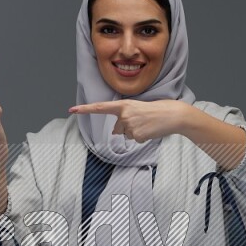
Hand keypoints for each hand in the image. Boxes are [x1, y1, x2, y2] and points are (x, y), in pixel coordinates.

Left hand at [69, 99, 190, 142]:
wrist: (173, 115)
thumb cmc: (157, 110)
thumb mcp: (138, 108)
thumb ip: (125, 117)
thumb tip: (116, 132)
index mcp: (124, 105)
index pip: (100, 108)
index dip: (85, 109)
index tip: (72, 110)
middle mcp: (124, 115)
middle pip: (117, 129)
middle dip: (127, 128)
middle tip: (143, 120)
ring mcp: (130, 126)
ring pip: (126, 135)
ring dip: (136, 132)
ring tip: (148, 124)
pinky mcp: (137, 136)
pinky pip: (134, 140)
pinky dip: (142, 137)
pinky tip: (150, 130)